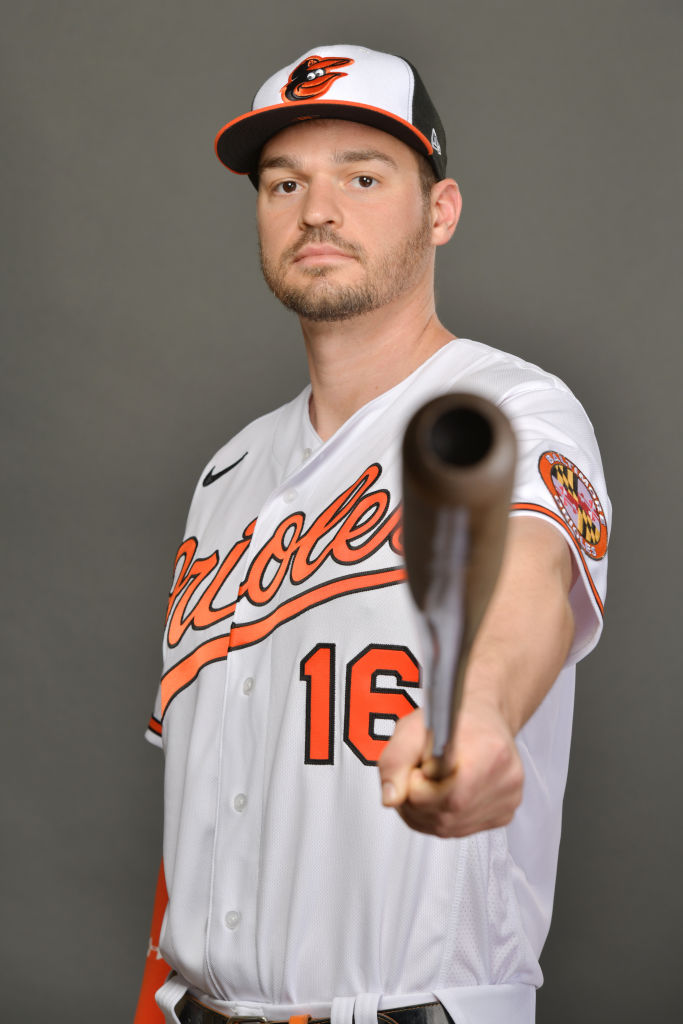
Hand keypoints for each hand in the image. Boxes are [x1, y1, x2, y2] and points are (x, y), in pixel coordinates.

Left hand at [377, 702, 523, 837]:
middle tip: (423, 770)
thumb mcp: (413, 727)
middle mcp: (506, 781)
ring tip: (433, 779)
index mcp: (490, 752)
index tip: (422, 764)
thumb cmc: (451, 718)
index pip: (442, 795)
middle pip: (442, 816)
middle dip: (418, 798)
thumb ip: (396, 761)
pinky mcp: (504, 816)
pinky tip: (446, 790)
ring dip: (426, 809)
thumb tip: (391, 798)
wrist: (481, 716)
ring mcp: (509, 802)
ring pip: (446, 828)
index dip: (418, 782)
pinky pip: (456, 830)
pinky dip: (440, 815)